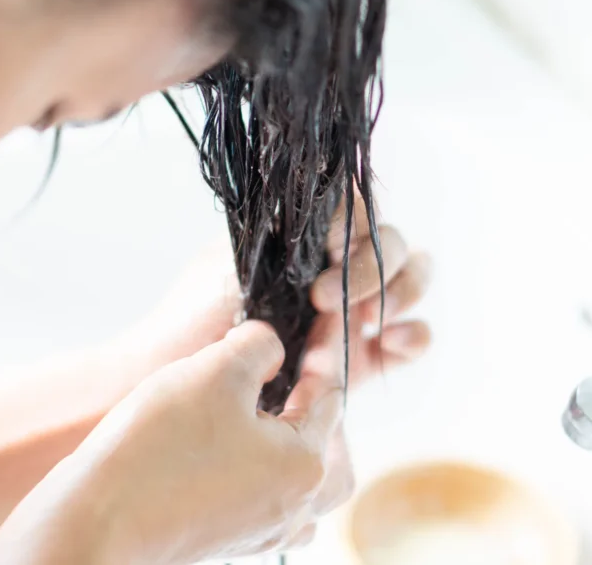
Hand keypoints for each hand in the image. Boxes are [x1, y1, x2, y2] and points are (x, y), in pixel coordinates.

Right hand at [0, 322, 348, 564]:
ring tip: (261, 405)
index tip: (316, 311)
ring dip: (290, 438)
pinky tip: (227, 444)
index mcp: (308, 466)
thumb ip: (260, 346)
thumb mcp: (215, 371)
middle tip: (291, 363)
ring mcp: (261, 529)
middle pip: (328, 444)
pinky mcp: (226, 538)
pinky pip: (263, 496)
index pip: (330, 390)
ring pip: (299, 477)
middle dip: (313, 399)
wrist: (96, 521)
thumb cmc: (158, 448)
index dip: (319, 344)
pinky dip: (258, 466)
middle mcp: (295, 506)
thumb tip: (273, 347)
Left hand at [132, 189, 430, 387]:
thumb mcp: (228, 269)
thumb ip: (278, 243)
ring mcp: (352, 309)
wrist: (178, 383)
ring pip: (411, 279)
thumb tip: (328, 216)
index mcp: (302, 236)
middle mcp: (332, 265)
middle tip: (324, 299)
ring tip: (372, 320)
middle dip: (374, 265)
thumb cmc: (191, 320)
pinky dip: (413, 336)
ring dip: (404, 291)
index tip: (329, 244)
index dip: (354, 221)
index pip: (354, 208)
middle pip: (390, 241)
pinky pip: (409, 338)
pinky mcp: (363, 357)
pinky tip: (389, 344)